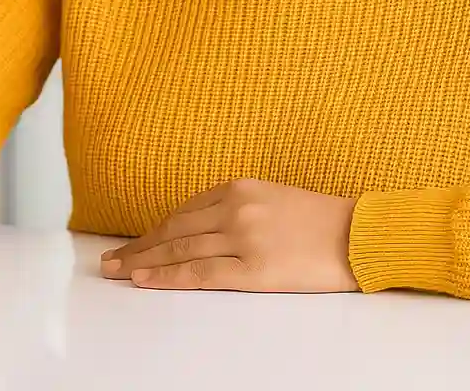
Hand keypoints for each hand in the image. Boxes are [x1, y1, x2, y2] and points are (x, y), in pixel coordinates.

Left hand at [100, 178, 358, 291]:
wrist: (358, 237)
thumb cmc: (320, 220)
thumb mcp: (272, 197)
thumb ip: (237, 207)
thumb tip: (201, 227)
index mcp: (239, 187)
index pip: (183, 211)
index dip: (155, 229)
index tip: (135, 241)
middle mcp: (235, 208)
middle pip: (174, 230)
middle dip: (139, 245)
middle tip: (111, 258)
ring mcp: (242, 239)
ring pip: (179, 251)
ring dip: (143, 262)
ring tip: (118, 272)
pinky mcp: (253, 270)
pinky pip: (199, 275)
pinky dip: (166, 277)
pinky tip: (144, 281)